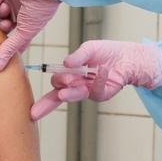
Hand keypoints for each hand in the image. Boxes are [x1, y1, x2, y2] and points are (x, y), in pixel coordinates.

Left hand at [0, 0, 61, 70]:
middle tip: (6, 24)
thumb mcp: (25, 33)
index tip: (2, 48)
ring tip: (6, 7)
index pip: (14, 38)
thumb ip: (10, 49)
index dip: (7, 43)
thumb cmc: (41, 8)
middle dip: (2, 26)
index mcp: (27, 25)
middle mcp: (19, 13)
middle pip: (3, 25)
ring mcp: (12, 1)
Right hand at [30, 40, 161, 120]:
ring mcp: (89, 92)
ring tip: (67, 90)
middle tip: (59, 89)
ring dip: (71, 93)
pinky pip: (96, 91)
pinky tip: (101, 71)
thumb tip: (66, 63)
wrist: (128, 57)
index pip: (53, 87)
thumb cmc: (107, 52)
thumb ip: (78, 56)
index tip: (34, 111)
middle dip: (55, 94)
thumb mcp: (90, 49)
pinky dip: (97, 80)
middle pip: (59, 96)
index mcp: (70, 75)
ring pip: (75, 96)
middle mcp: (77, 86)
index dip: (44, 101)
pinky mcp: (102, 94)